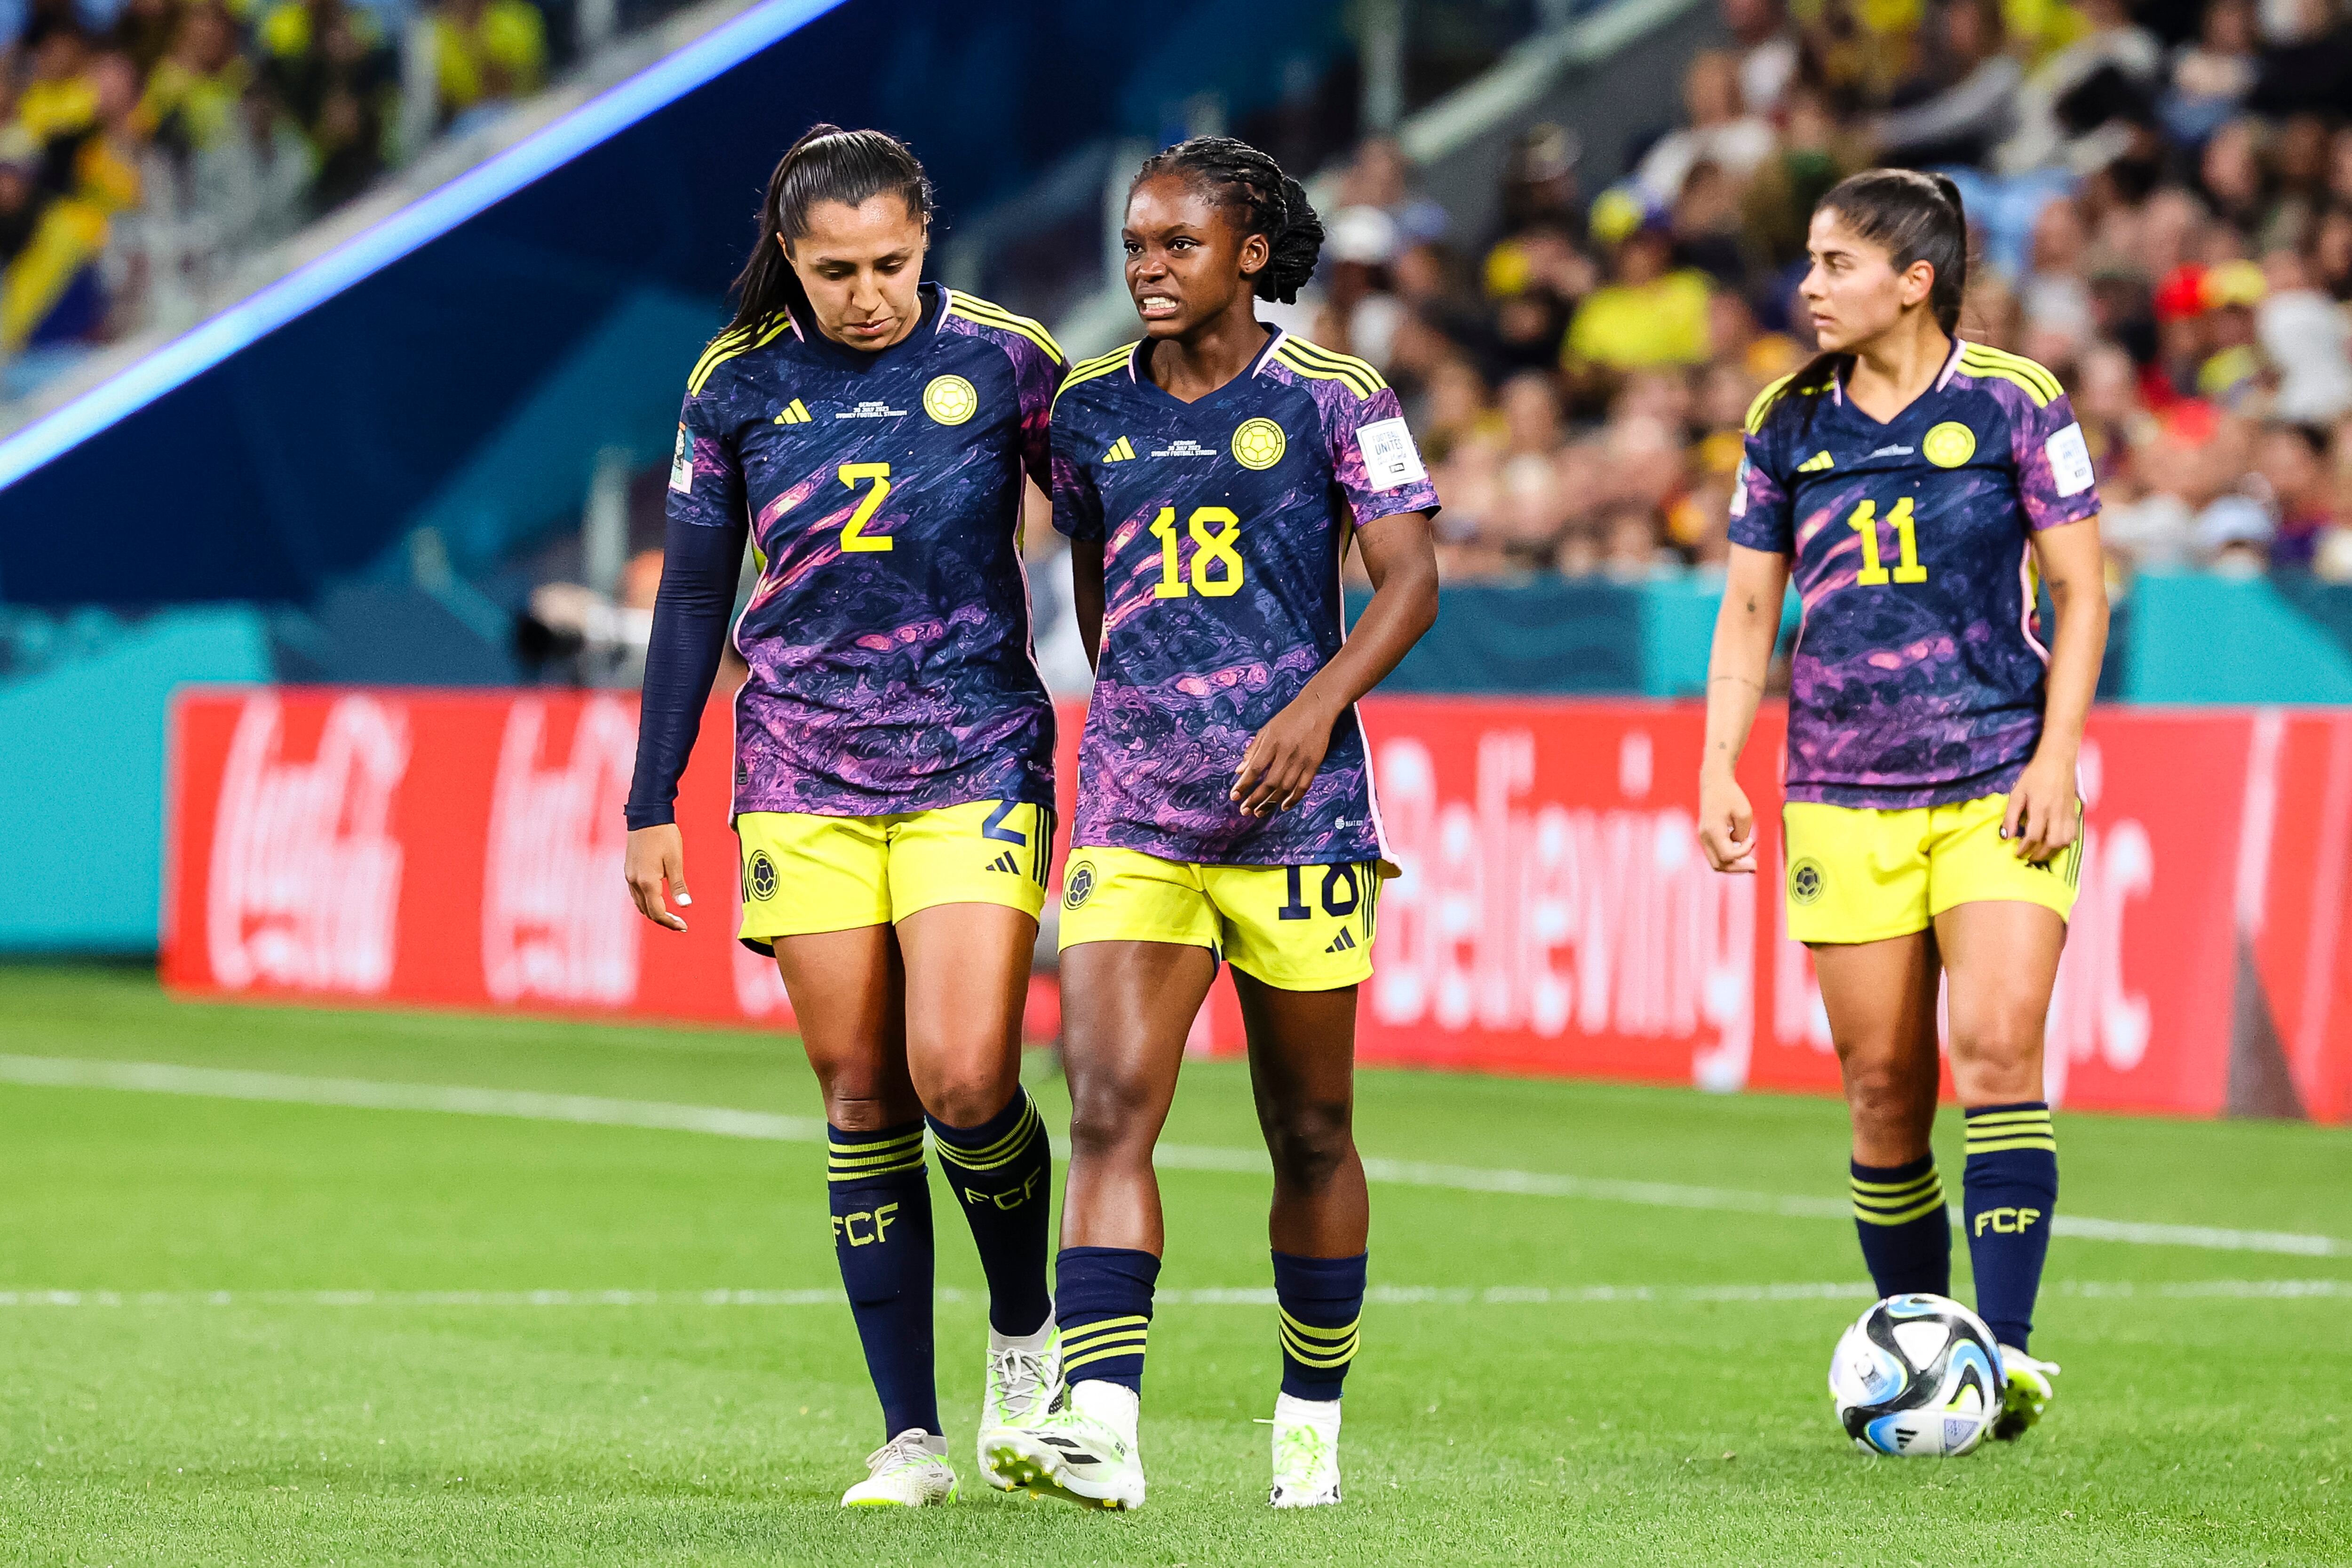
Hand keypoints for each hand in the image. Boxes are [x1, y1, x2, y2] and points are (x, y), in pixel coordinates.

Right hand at [624, 823, 691, 930]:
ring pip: (639, 904)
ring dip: (654, 912)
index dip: (670, 922)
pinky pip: (636, 893)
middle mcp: (634, 881)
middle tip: (680, 924)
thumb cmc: (664, 835)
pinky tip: (657, 899)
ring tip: (670, 915)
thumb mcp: (675, 860)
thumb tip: (685, 905)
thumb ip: (678, 885)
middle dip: (663, 920)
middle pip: (647, 911)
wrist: (646, 815)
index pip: (657, 912)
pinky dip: (646, 902)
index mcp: (647, 881)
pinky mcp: (629, 870)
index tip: (684, 927)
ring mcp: (629, 876)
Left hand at [1230, 693, 1337, 816]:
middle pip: (1269, 783)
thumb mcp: (1266, 730)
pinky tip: (1283, 807)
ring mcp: (1302, 760)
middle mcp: (1286, 753)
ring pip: (1285, 788)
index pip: (1254, 769)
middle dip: (1255, 799)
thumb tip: (1239, 771)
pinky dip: (1293, 799)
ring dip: (1271, 803)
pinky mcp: (1314, 764)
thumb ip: (1252, 750)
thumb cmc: (1288, 718)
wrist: (1317, 708)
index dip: (1243, 785)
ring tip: (1259, 812)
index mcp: (1272, 743)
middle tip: (1244, 811)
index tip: (1234, 797)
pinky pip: (1303, 787)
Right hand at [1697, 768, 1757, 873]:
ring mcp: (1703, 837)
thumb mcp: (1744, 814)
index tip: (1752, 839)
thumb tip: (1739, 847)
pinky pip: (1715, 854)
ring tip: (1748, 863)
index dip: (1743, 853)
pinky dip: (1727, 858)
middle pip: (1719, 866)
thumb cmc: (1731, 796)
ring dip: (1732, 865)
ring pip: (1715, 863)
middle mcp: (1704, 837)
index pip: (1727, 856)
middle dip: (1737, 869)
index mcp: (1713, 831)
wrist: (1715, 782)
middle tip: (1754, 866)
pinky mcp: (1705, 836)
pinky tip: (1740, 853)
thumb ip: (1742, 835)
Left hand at [2003, 752, 2079, 864]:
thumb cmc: (2035, 775)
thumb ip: (2011, 816)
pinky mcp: (2074, 812)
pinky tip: (2054, 842)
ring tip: (2040, 852)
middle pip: (2052, 843)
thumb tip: (2005, 837)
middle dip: (2039, 854)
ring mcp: (2068, 813)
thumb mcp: (2017, 793)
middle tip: (2028, 857)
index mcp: (2041, 807)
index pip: (2034, 836)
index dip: (2024, 848)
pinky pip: (2073, 835)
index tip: (2017, 853)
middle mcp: (2057, 813)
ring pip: (2065, 841)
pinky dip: (2064, 843)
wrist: (2058, 761)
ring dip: (2052, 851)